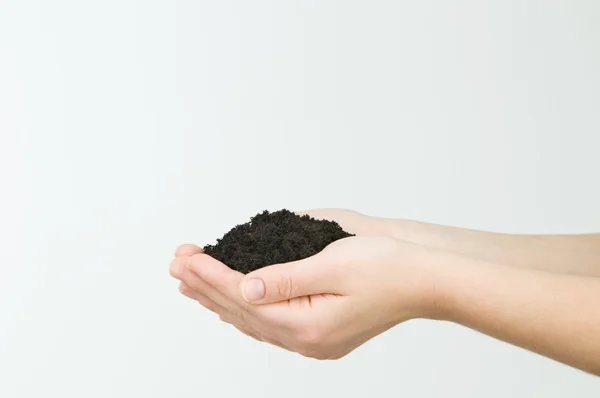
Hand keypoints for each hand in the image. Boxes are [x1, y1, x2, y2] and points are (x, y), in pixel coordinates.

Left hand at [170, 235, 441, 358]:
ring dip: (220, 298)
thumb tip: (243, 286)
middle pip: (243, 311)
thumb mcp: (333, 264)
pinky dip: (245, 307)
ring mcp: (314, 340)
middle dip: (207, 285)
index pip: (244, 297)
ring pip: (253, 319)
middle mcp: (307, 340)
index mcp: (308, 326)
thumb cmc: (388, 267)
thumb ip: (284, 279)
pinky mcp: (320, 332)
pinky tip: (233, 300)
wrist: (425, 279)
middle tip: (177, 263)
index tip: (185, 257)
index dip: (211, 275)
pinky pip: (270, 322)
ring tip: (191, 282)